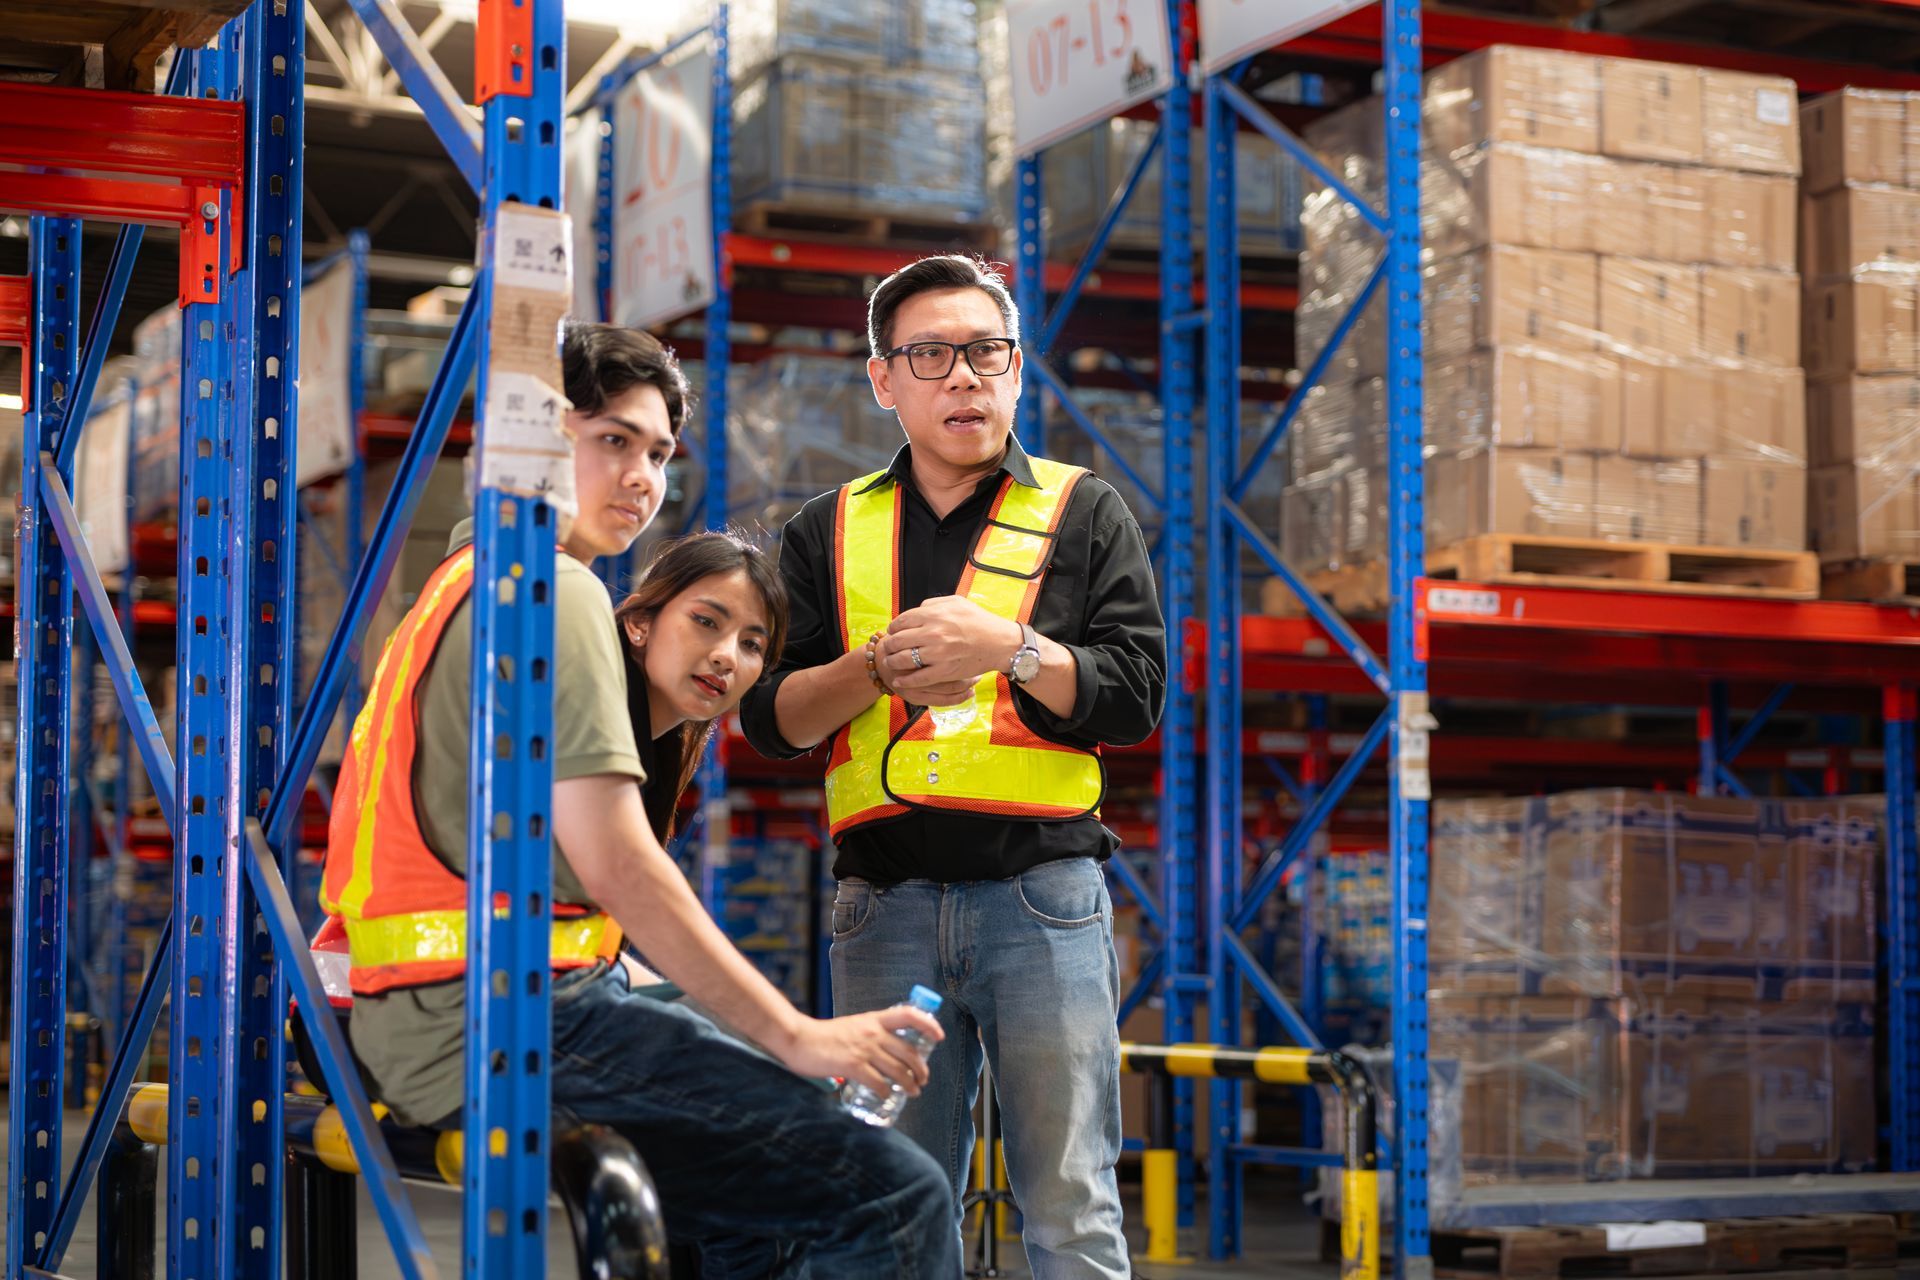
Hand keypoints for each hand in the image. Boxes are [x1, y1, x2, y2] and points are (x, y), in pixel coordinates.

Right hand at [778, 1008, 943, 1095]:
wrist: (799, 1039)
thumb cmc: (824, 1035)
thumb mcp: (853, 1026)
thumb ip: (869, 1034)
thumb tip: (884, 1052)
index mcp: (874, 1019)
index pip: (909, 1015)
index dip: (928, 1024)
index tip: (939, 1036)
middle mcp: (873, 1032)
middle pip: (908, 1051)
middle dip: (921, 1068)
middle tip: (923, 1079)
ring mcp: (863, 1049)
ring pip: (898, 1070)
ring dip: (910, 1083)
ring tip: (914, 1091)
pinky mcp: (852, 1065)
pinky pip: (878, 1082)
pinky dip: (886, 1091)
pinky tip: (887, 1095)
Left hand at [879, 596, 1020, 701]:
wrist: (999, 642)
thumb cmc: (978, 621)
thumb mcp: (956, 602)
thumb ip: (933, 604)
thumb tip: (916, 610)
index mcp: (934, 615)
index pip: (901, 621)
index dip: (893, 628)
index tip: (893, 632)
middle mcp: (933, 633)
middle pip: (898, 641)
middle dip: (890, 645)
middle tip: (889, 649)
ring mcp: (938, 654)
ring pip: (904, 660)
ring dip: (893, 662)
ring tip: (891, 663)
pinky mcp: (945, 671)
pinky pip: (918, 678)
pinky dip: (906, 681)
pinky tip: (899, 681)